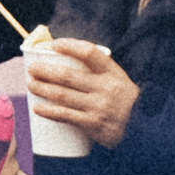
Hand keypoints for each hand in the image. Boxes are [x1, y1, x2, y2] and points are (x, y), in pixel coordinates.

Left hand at [27, 36, 138, 151]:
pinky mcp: (92, 124)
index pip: (88, 52)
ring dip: (43, 89)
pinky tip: (38, 108)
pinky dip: (49, 111)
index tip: (54, 45)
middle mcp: (105, 87)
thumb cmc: (125, 102)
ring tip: (31, 85)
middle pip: (68, 76)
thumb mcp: (119, 80)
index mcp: (112, 72)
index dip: (69, 46)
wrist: (144, 129)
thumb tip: (69, 61)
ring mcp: (98, 106)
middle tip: (32, 68)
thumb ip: (98, 72)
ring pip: (63, 95)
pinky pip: (66, 116)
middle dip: (45, 71)